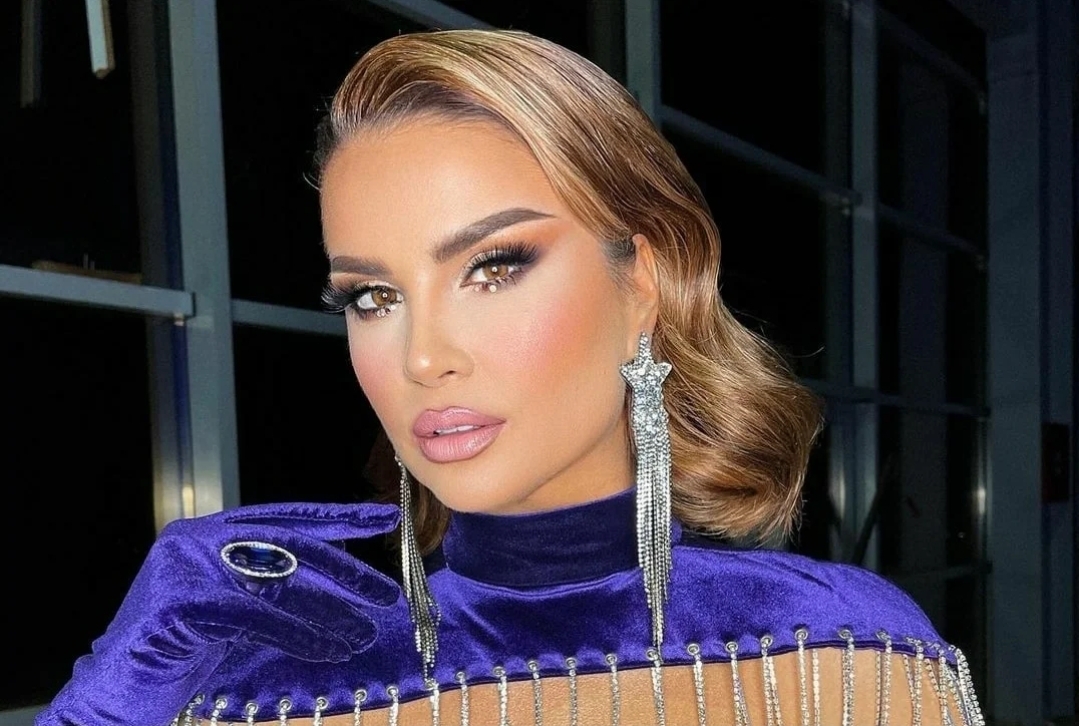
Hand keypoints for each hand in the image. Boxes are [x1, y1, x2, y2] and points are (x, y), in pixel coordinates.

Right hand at [37, 502, 401, 725]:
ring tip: (366, 631)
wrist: (117, 693)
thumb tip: (345, 579)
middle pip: (286, 547)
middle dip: (342, 571)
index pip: (283, 518)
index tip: (383, 518)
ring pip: (276, 584)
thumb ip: (274, 585)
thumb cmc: (180, 653)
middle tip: (387, 593)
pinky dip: (299, 633)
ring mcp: (183, 568)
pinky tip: (330, 648)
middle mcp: (196, 539)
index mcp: (210, 532)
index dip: (336, 517)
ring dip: (328, 611)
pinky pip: (255, 617)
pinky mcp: (178, 605)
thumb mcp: (237, 609)